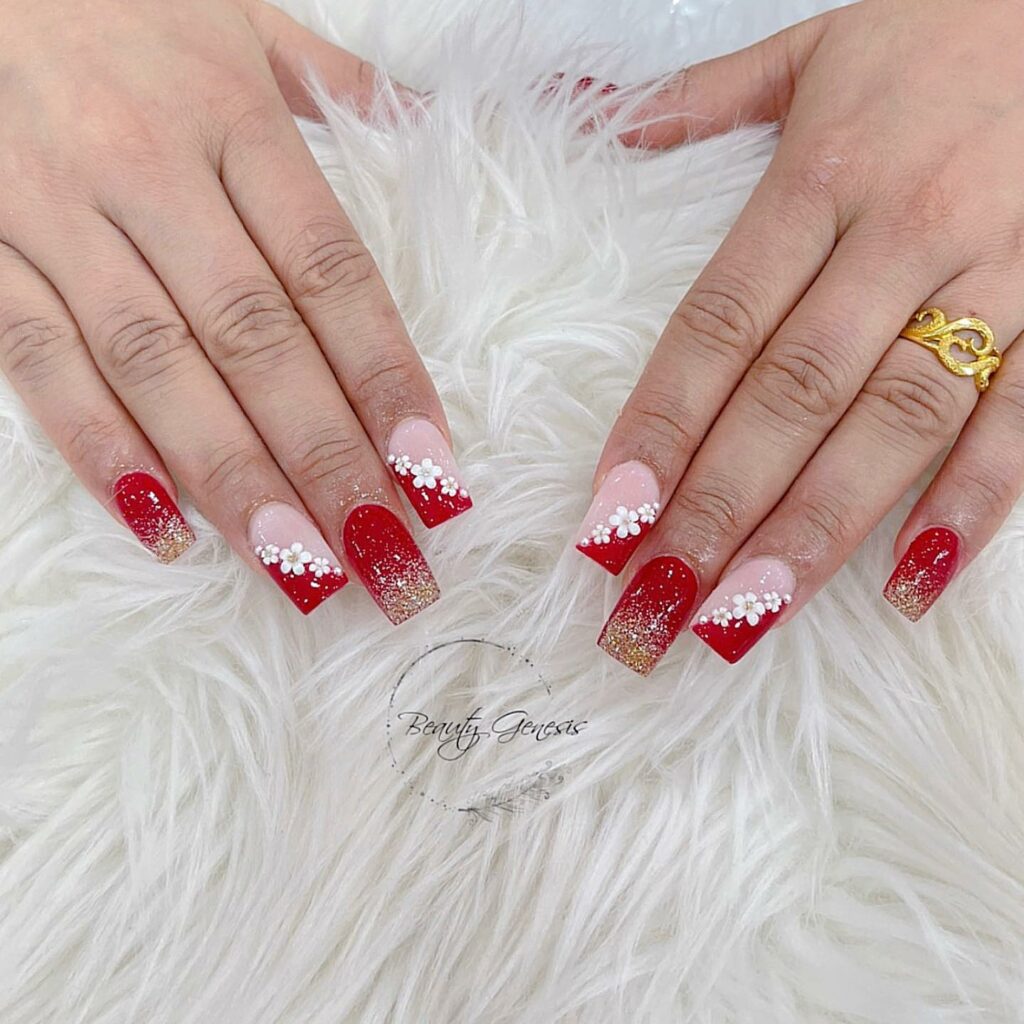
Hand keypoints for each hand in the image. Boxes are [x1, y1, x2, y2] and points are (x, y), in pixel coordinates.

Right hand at [0, 0, 471, 622]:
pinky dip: (98, 449)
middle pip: (256, 341)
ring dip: (234, 479)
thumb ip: (335, 84)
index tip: (433, 472)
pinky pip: (38, 361)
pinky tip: (162, 527)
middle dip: (326, 460)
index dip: (386, 380)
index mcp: (232, 117)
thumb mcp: (238, 19)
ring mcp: (54, 214)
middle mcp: (148, 171)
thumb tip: (428, 118)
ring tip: (299, 567)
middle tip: (386, 559)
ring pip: (157, 368)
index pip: (331, 275)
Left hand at [574, 0, 1023, 672]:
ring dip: (818, 529)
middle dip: (721, 507)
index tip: (611, 515)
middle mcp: (902, 235)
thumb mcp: (818, 45)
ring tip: (747, 615)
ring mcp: (995, 278)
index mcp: (822, 176)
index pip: (718, 327)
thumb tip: (618, 126)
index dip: (661, 427)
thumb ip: (712, 97)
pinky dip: (975, 502)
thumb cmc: (947, 29)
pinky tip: (911, 581)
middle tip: (658, 601)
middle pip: (793, 394)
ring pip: (896, 423)